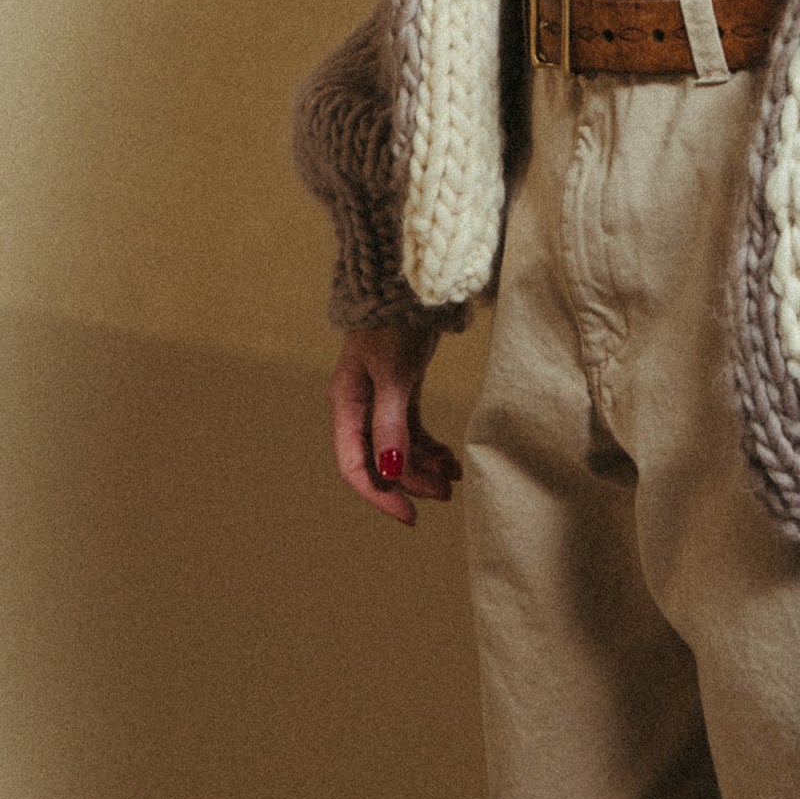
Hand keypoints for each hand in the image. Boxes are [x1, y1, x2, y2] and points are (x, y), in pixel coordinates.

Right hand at [328, 318, 462, 525]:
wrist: (411, 282)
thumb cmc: (394, 323)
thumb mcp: (394, 373)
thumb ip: (391, 421)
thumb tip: (389, 469)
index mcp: (346, 405)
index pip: (355, 466)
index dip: (380, 495)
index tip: (410, 516)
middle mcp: (359, 407)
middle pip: (381, 460)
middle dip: (411, 482)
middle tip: (445, 495)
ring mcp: (380, 399)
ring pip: (399, 448)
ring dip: (424, 467)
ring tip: (453, 477)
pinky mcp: (401, 389)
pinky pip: (413, 431)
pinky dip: (430, 447)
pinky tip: (450, 459)